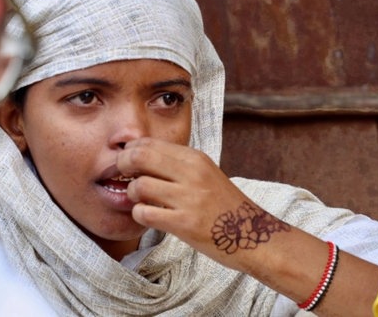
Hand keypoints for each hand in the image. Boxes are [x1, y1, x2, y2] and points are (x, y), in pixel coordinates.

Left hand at [116, 137, 287, 270]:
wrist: (254, 235)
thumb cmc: (224, 206)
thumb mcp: (206, 174)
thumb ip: (177, 164)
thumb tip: (139, 155)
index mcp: (196, 158)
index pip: (149, 143)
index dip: (130, 151)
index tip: (129, 164)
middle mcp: (192, 173)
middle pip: (139, 156)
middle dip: (123, 166)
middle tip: (125, 178)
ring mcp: (189, 199)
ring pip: (139, 186)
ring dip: (132, 195)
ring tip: (141, 201)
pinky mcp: (186, 224)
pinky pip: (145, 213)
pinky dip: (139, 215)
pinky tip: (148, 216)